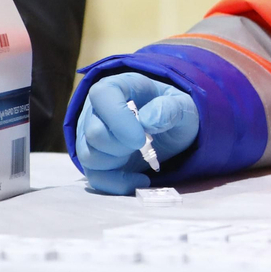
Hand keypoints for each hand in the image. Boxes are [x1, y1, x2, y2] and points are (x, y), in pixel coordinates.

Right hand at [75, 73, 199, 194]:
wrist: (168, 126)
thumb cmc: (170, 109)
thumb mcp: (182, 104)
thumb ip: (170, 108)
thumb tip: (148, 121)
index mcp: (117, 87)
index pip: (102, 95)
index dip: (118, 118)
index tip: (141, 138)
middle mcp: (96, 110)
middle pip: (94, 133)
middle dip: (123, 146)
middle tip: (145, 144)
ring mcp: (91, 136)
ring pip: (88, 155)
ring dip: (118, 163)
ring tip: (140, 154)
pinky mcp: (95, 160)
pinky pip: (94, 177)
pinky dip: (117, 184)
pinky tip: (140, 179)